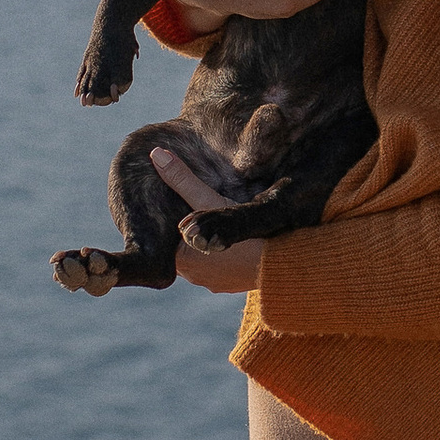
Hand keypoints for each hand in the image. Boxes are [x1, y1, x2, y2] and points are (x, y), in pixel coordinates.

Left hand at [149, 144, 265, 290]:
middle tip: (194, 206)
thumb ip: (183, 180)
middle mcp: (193, 276)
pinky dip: (221, 253)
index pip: (164, 237)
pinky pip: (219, 266)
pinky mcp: (230, 285)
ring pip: (200, 256)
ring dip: (203, 242)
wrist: (283, 263)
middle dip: (187, 230)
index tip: (176, 203)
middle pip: (181, 246)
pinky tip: (230, 237)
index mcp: (180, 261)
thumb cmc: (245, 234)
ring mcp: (213, 282)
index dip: (169, 219)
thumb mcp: (210, 202)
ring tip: (212, 219)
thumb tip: (157, 154)